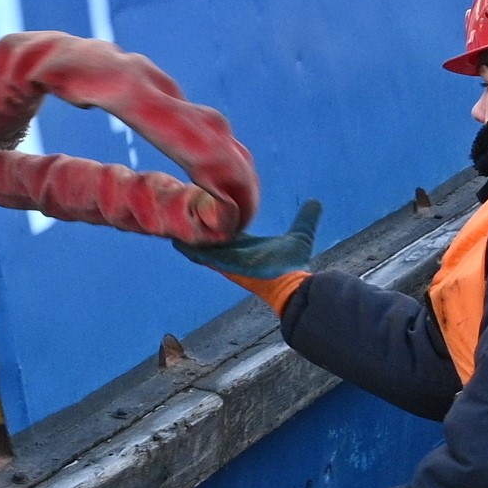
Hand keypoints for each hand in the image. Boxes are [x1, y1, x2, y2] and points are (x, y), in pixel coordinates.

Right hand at [177, 199, 320, 311]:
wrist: (290, 285)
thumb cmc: (294, 265)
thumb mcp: (301, 235)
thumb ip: (306, 218)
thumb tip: (316, 202)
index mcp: (245, 246)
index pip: (226, 231)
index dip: (217, 220)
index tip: (206, 209)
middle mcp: (232, 253)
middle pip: (210, 238)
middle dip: (197, 228)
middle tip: (179, 214)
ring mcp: (226, 260)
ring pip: (202, 246)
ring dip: (190, 237)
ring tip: (170, 225)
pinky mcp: (223, 265)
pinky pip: (202, 256)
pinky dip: (190, 248)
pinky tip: (176, 240)